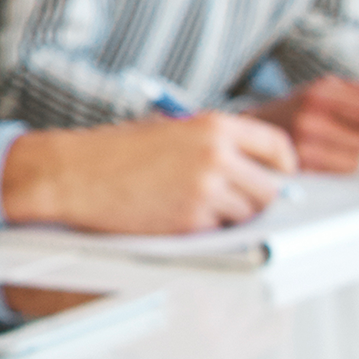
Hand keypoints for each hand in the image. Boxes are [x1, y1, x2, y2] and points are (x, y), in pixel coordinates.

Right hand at [0, 114, 296, 233]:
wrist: (75, 173)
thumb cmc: (117, 152)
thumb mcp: (172, 131)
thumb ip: (216, 145)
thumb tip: (257, 171)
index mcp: (215, 126)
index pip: (277, 147)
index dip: (283, 167)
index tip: (277, 177)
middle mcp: (217, 156)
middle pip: (270, 190)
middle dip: (258, 199)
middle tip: (238, 202)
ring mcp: (206, 191)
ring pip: (247, 215)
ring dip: (231, 217)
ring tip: (196, 206)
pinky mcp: (190, 221)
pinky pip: (219, 232)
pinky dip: (206, 230)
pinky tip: (177, 216)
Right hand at [247, 78, 358, 172]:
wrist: (252, 132)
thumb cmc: (292, 111)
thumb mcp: (317, 88)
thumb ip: (352, 90)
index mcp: (317, 94)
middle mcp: (309, 118)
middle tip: (353, 136)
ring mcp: (304, 145)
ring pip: (357, 158)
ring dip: (354, 154)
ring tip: (338, 147)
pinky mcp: (302, 167)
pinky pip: (343, 171)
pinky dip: (342, 166)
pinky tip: (329, 158)